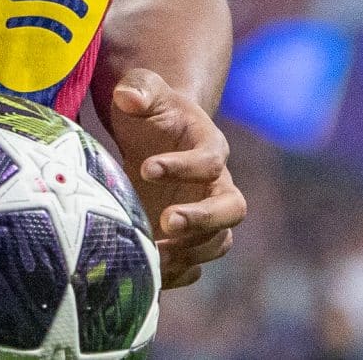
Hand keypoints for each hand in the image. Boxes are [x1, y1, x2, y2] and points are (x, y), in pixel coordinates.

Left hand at [107, 68, 246, 288]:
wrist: (154, 138)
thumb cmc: (150, 112)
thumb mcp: (144, 91)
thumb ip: (139, 87)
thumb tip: (129, 97)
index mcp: (210, 147)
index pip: (210, 160)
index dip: (183, 166)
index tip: (145, 167)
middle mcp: (216, 185)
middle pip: (233, 209)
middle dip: (203, 219)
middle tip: (167, 222)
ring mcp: (205, 217)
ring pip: (218, 243)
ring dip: (189, 253)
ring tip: (151, 254)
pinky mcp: (188, 242)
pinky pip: (195, 267)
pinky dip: (177, 275)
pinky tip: (148, 274)